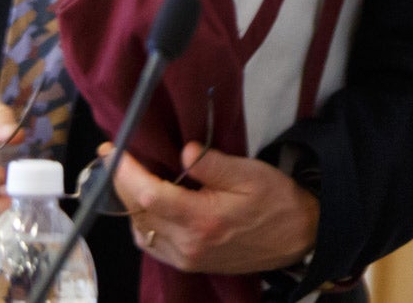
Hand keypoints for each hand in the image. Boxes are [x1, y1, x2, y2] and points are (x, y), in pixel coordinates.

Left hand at [114, 141, 319, 275]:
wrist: (298, 237)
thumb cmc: (276, 201)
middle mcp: (189, 244)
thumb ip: (213, 163)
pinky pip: (152, 243)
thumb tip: (182, 152)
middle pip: (138, 213)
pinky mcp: (189, 263)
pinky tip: (149, 203)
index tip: (114, 150)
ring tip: (132, 175)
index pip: (149, 195)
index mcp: (203, 220)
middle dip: (121, 182)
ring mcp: (187, 258)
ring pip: (140, 230)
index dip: (125, 172)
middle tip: (116, 155)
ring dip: (130, 203)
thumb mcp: (250, 173)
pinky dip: (143, 221)